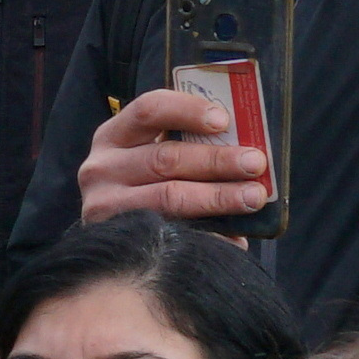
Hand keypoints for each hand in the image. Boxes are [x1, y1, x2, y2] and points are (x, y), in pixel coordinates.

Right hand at [75, 88, 267, 222]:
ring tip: (252, 197)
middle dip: (217, 159)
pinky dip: (207, 234)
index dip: (188, 111)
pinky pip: (169, 234)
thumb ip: (187, 148)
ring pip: (169, 196)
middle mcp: (102, 167)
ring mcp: (104, 205)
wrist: (103, 249)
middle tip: (255, 163)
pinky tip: (233, 237)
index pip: (149, 110)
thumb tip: (245, 152)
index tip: (224, 120)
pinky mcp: (116, 238)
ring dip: (218, 196)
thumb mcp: (150, 158)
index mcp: (115, 135)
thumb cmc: (143, 189)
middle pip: (166, 158)